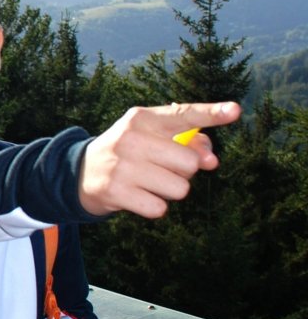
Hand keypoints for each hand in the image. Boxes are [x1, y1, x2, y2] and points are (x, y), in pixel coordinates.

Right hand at [78, 101, 240, 217]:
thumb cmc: (130, 152)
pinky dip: (155, 207)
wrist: (82, 173)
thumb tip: (211, 161)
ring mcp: (122, 166)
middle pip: (190, 162)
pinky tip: (138, 197)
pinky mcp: (115, 191)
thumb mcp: (152, 137)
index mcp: (142, 119)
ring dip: (170, 191)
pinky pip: (160, 208)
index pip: (183, 114)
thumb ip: (188, 141)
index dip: (212, 113)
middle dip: (184, 172)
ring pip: (179, 188)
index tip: (235, 110)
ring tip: (148, 183)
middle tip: (161, 169)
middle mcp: (132, 138)